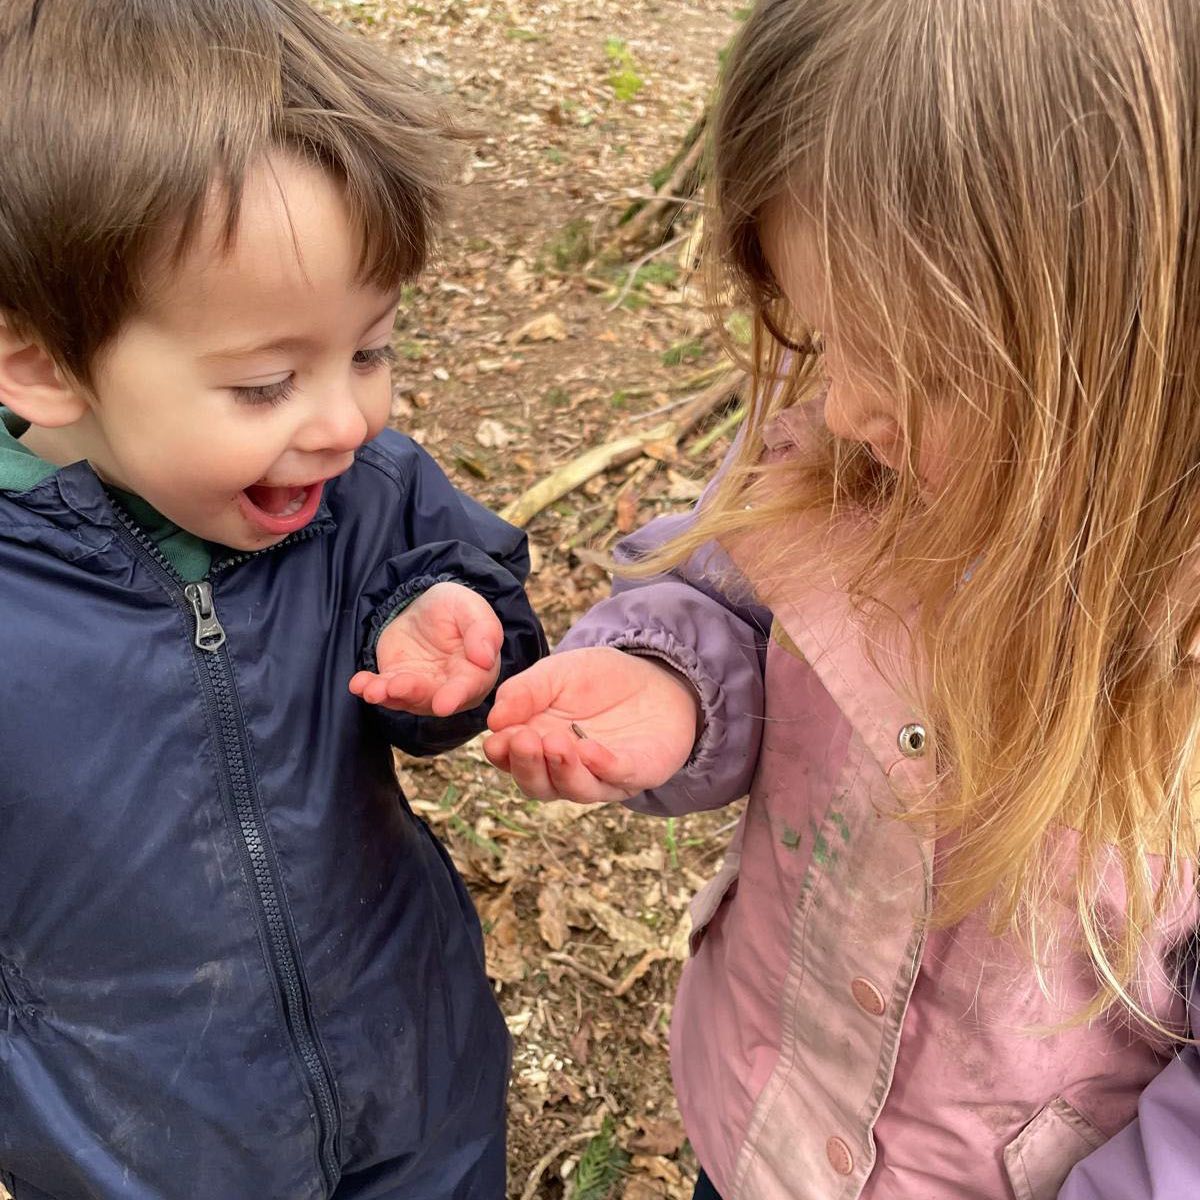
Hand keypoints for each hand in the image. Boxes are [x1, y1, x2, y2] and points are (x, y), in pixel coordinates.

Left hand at [349, 581, 502, 715]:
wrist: (428, 607)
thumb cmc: (458, 609)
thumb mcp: (472, 609)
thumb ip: (483, 631)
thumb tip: (486, 658)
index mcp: (476, 672)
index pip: (468, 687)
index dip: (456, 696)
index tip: (444, 704)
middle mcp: (449, 688)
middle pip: (432, 697)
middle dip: (413, 693)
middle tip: (397, 687)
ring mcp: (421, 688)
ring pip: (405, 697)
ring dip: (388, 694)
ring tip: (373, 689)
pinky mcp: (396, 683)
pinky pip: (382, 689)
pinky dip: (369, 688)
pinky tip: (358, 684)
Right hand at [483, 646, 699, 802]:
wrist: (655, 676)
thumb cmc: (598, 679)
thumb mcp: (556, 673)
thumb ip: (525, 692)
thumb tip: (494, 719)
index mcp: (538, 746)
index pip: (511, 761)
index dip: (502, 754)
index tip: (497, 739)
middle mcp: (565, 770)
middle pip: (539, 785)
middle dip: (528, 766)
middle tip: (522, 741)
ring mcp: (602, 776)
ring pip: (577, 789)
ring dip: (563, 770)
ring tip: (554, 743)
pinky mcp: (638, 772)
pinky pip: (618, 776)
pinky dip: (603, 766)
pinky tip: (588, 748)